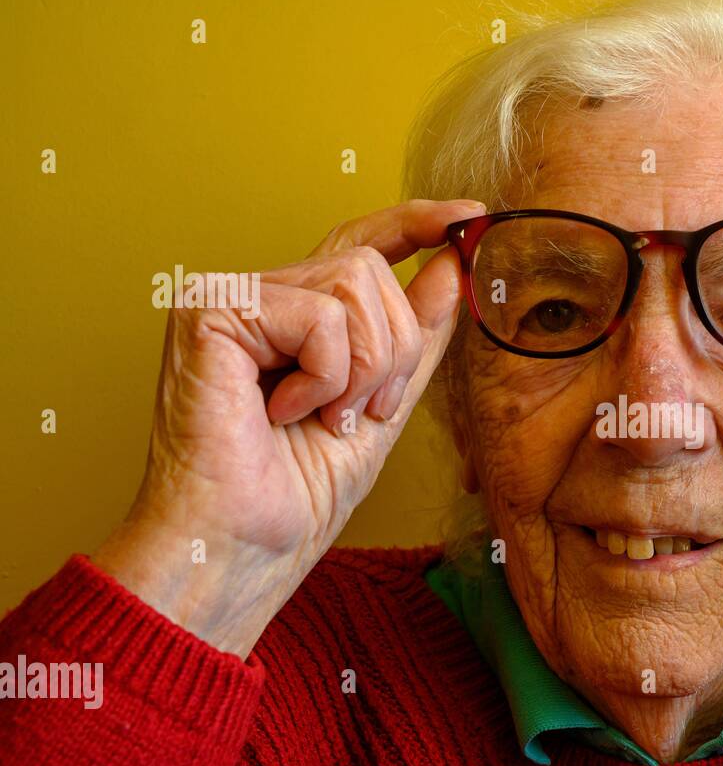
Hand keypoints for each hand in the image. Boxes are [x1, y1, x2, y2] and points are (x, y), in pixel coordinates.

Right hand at [93, 199, 483, 657]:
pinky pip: (320, 314)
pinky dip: (324, 377)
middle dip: (394, 352)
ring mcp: (231, 297)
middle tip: (358, 415)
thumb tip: (452, 265)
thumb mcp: (382, 407)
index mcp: (297, 318)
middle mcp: (262, 296)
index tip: (469, 216)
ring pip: (356, 284)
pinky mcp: (210, 309)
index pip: (362, 246)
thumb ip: (415, 338)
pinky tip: (281, 411)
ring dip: (363, 370)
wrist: (241, 549)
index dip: (415, 224)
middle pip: (374, 270)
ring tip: (320, 418)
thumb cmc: (294, 496)